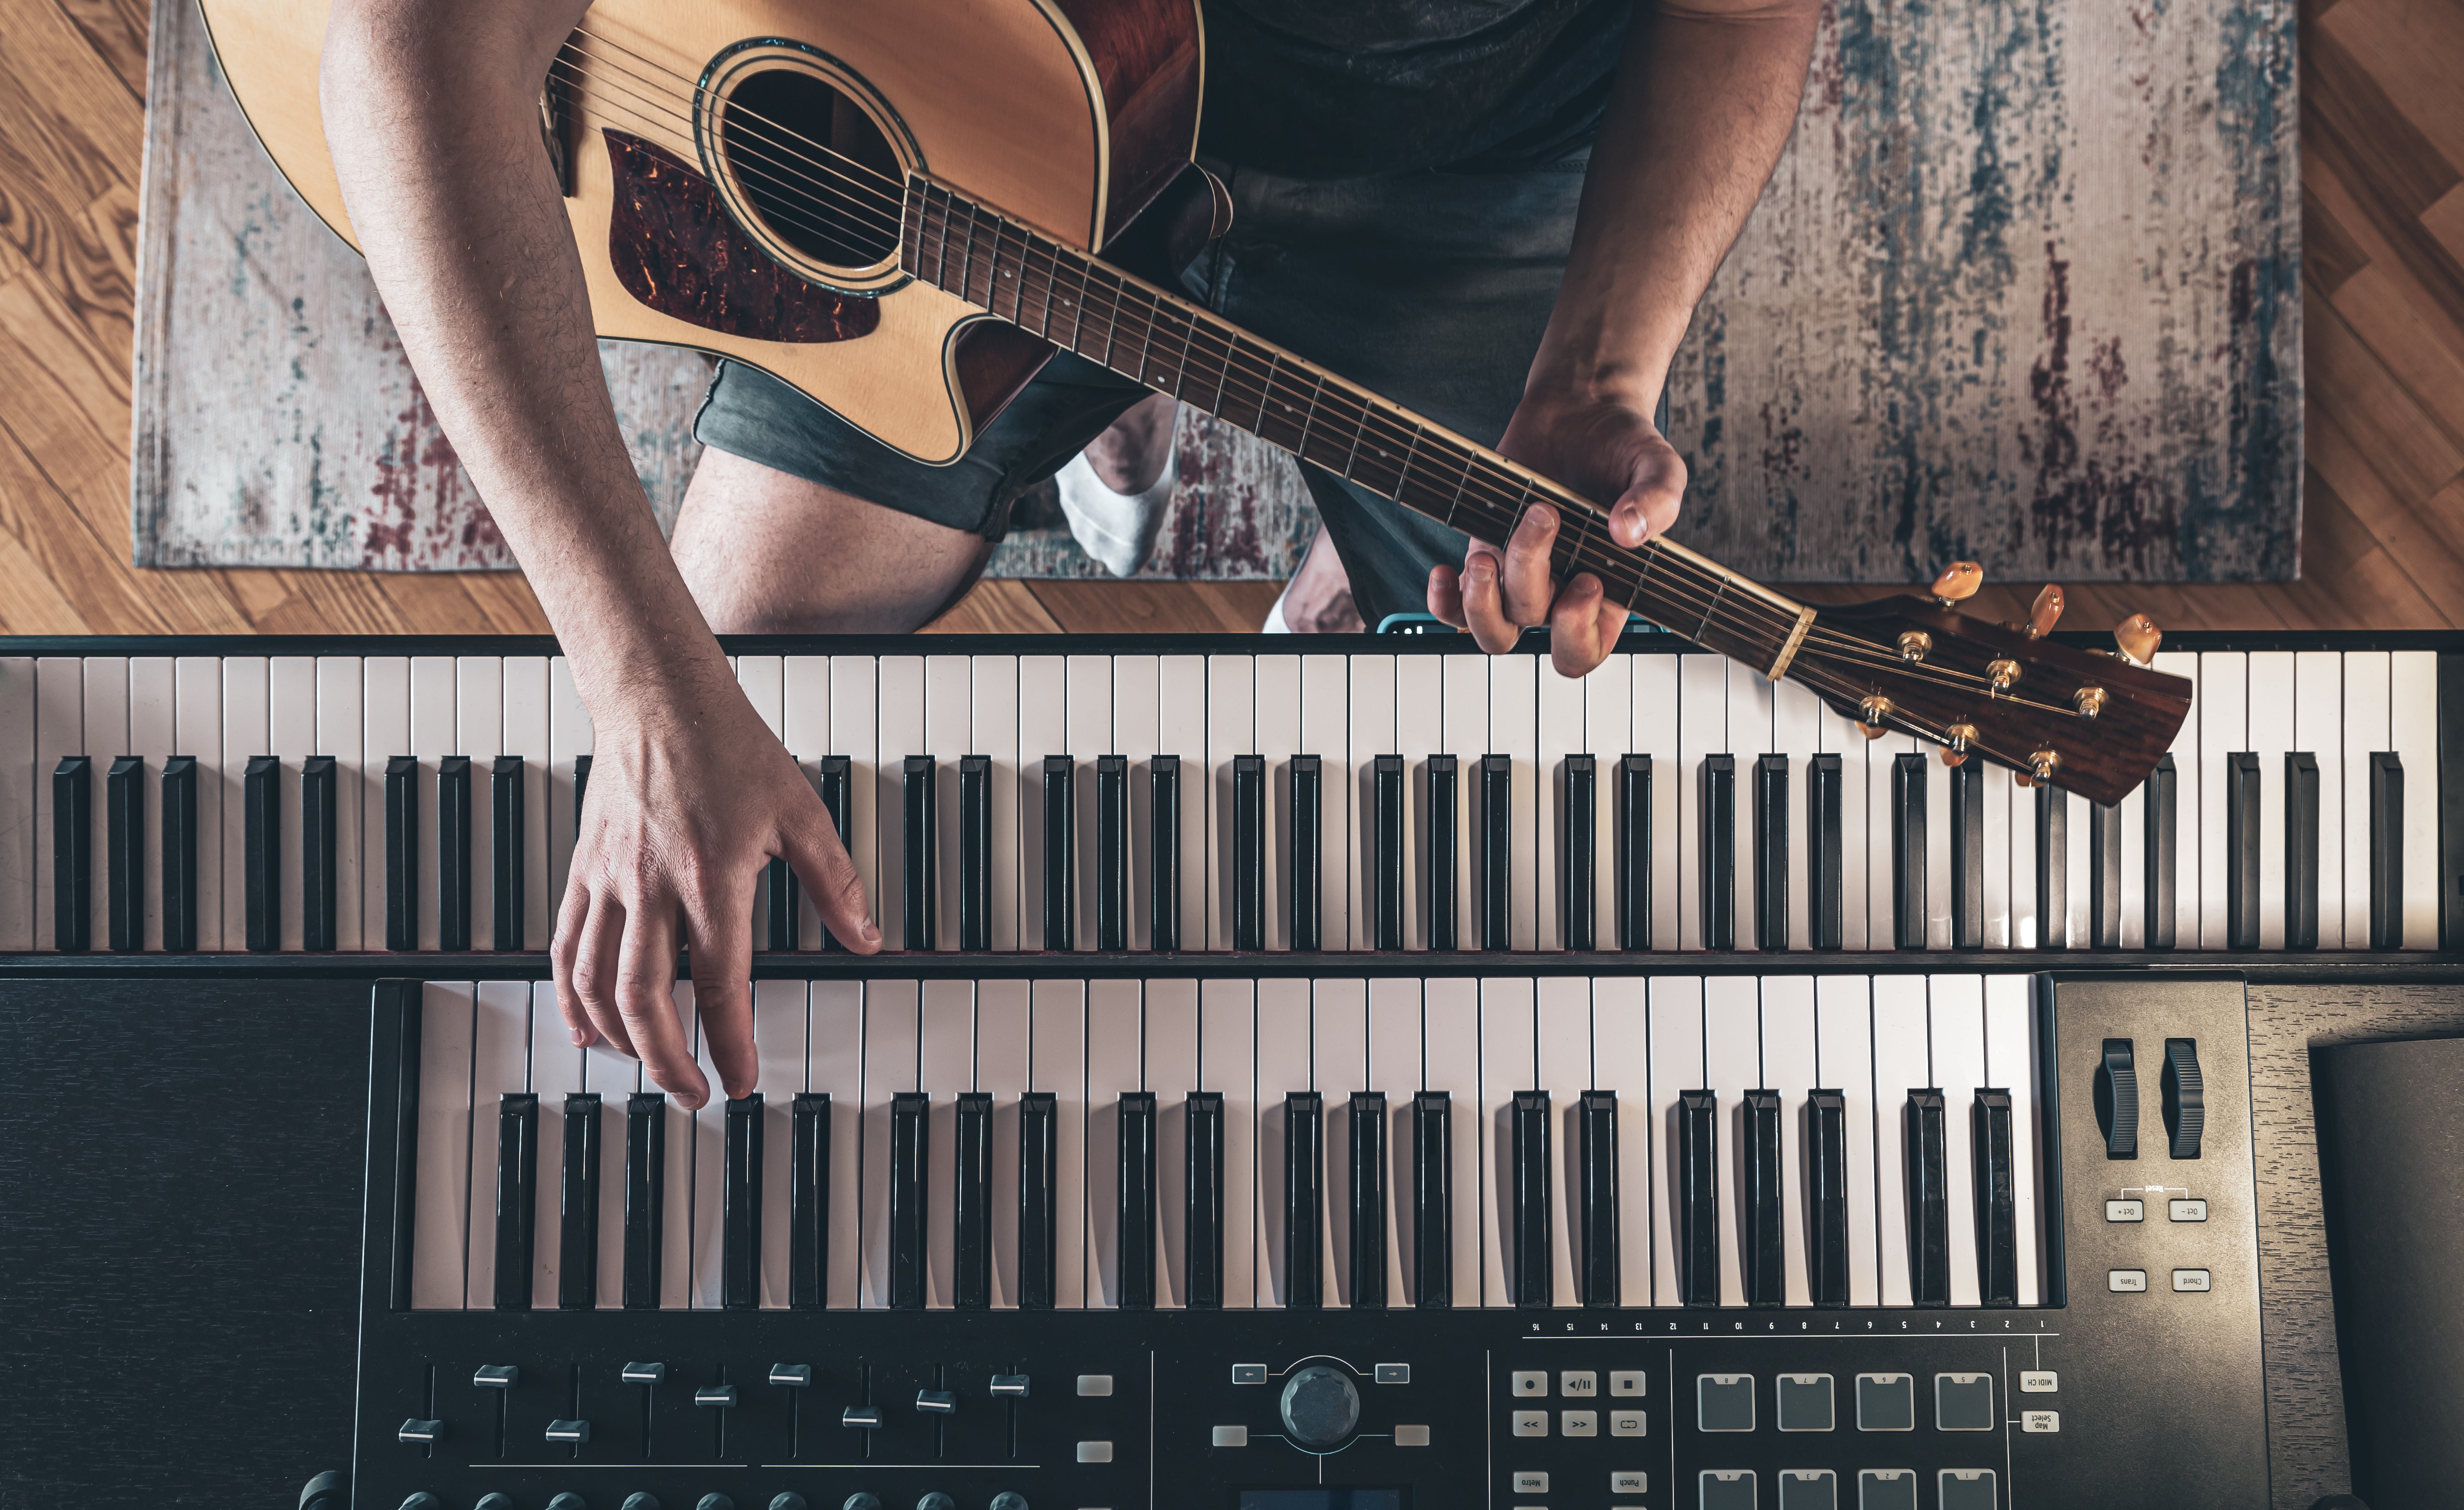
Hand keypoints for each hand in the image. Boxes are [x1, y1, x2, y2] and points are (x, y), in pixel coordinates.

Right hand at [553, 671, 878, 1108]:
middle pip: (644, 998)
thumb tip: (866, 937)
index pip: (717, 982)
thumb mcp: (802, 812)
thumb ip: (835, 881)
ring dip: (620, 1040)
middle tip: (693, 1092)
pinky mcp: (582, 872)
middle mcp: (652, 885)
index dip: (729, 1042)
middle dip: (666, 1060)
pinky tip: (586, 1029)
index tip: (739, 1081)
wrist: (660, 700)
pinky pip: (564, 949)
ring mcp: (609, 881)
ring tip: (649, 1068)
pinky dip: (571, 998)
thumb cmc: (730, 750)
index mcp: (711, 877)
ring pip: (595, 983)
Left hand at [1426, 391, 1685, 676]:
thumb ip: (1658, 499)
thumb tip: (1628, 532)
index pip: (1588, 648)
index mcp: (1611, 590)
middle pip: (1536, 632)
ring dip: (1482, 598)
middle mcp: (1563, 591)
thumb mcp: (1658, 465)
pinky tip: (1446, 570)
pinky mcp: (1489, 554)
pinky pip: (1456, 607)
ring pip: (1493, 629)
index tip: (1588, 579)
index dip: (1578, 632)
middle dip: (1531, 590)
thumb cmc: (1624, 446)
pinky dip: (1445, 600)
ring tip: (1487, 552)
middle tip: (1545, 524)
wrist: (1581, 408)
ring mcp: (1521, 577)